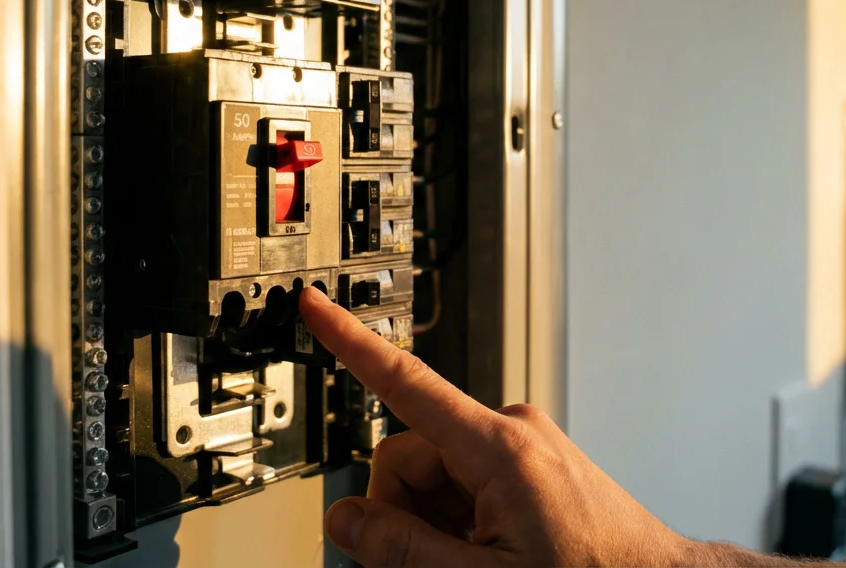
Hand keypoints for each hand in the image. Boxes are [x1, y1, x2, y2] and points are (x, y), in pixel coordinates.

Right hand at [298, 289, 750, 567]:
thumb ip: (401, 552)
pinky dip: (458, 522)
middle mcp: (510, 431)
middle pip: (408, 455)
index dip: (349, 341)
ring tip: (475, 563)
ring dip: (433, 525)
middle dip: (404, 514)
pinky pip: (465, 483)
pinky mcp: (530, 464)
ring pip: (433, 476)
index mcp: (498, 447)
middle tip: (434, 566)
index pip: (404, 381)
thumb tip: (345, 520)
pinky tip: (486, 555)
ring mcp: (523, 446)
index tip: (315, 303)